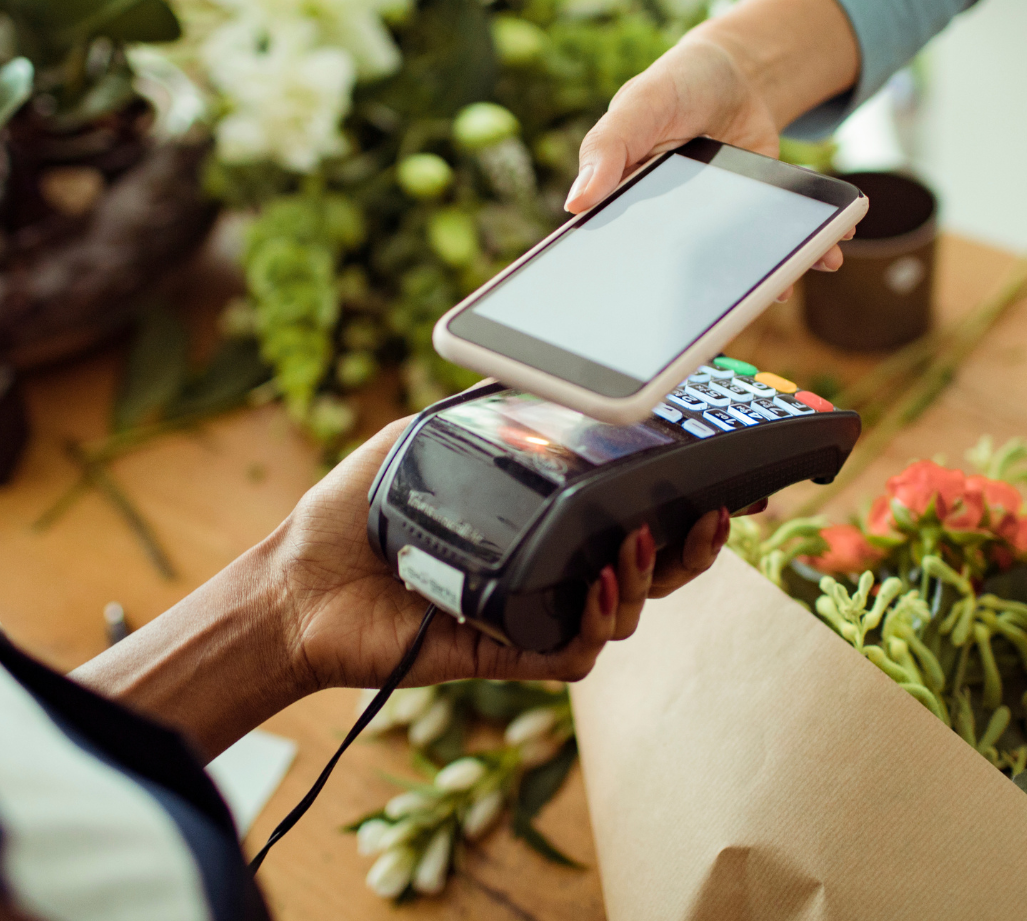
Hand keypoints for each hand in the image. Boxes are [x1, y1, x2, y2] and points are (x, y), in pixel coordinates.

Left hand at [274, 418, 732, 693]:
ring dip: (652, 575)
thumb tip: (548, 372)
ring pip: (631, 610)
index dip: (688, 497)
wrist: (297, 578)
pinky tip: (599, 583)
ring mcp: (537, 614)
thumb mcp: (426, 437)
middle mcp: (554, 569)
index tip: (729, 472)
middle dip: (701, 542)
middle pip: (658, 566)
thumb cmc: (357, 509)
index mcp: (546, 521)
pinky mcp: (511, 654)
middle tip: (720, 508)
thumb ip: (488, 412)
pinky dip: (601, 620)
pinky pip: (580, 651)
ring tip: (639, 538)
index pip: (635, 510)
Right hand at [563, 0, 863, 284]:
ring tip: (793, 278)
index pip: (620, 253)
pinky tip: (826, 254)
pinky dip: (806, 252)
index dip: (631, 281)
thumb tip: (575, 203)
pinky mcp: (756, 218)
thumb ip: (607, 148)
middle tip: (728, 302)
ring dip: (771, 274)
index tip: (650, 303)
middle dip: (710, 290)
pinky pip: (777, 244)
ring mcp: (716, 226)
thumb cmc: (675, 85)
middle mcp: (669, 225)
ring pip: (738, 264)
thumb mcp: (639, 105)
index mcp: (626, 203)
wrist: (737, 73)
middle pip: (685, 270)